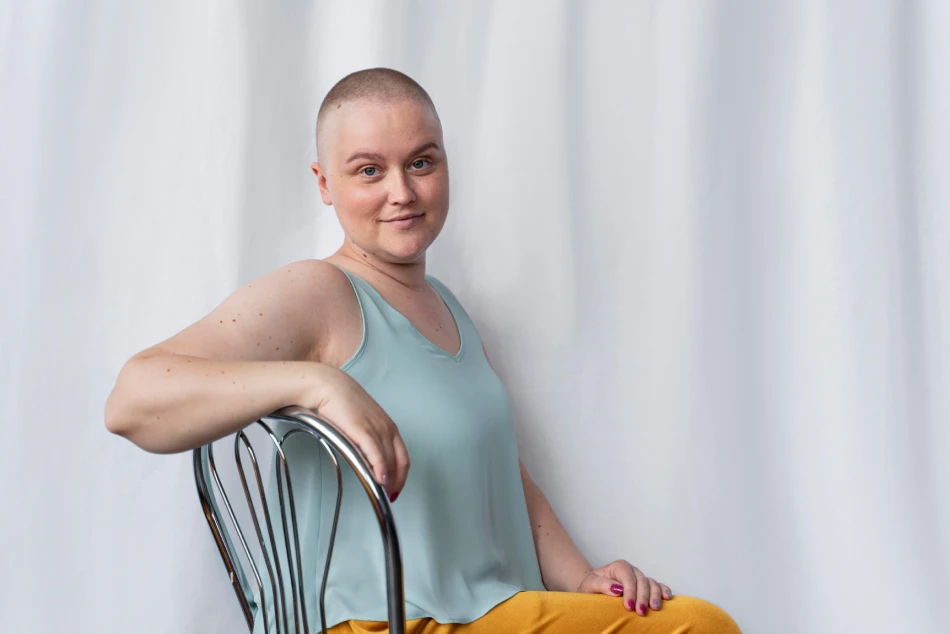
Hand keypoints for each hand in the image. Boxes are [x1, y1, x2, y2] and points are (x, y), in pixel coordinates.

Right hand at [304, 365, 409, 501]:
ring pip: (388, 460)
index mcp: (389, 426)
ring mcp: (376, 429)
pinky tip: (379, 480)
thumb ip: (368, 439)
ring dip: (387, 480)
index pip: (403, 457)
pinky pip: (376, 454)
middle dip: (396, 482)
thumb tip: (368, 459)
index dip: (402, 476)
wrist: (328, 386)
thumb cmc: (342, 403)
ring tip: (382, 494)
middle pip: (398, 462)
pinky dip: (379, 469)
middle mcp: (387, 428)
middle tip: (388, 497)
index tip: (396, 489)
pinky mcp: (362, 430)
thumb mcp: (362, 421)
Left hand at [576, 559, 672, 615]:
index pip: (628, 577)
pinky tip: (667, 597)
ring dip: (655, 595)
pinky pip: (658, 585)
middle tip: (640, 612)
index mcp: (619, 567)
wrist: (594, 587)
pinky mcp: (646, 585)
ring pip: (651, 583)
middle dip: (642, 597)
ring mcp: (640, 577)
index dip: (630, 592)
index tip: (629, 606)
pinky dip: (663, 590)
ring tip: (655, 608)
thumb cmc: (592, 585)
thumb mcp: (590, 584)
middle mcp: (632, 570)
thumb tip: (617, 589)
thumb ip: (602, 584)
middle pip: (641, 581)